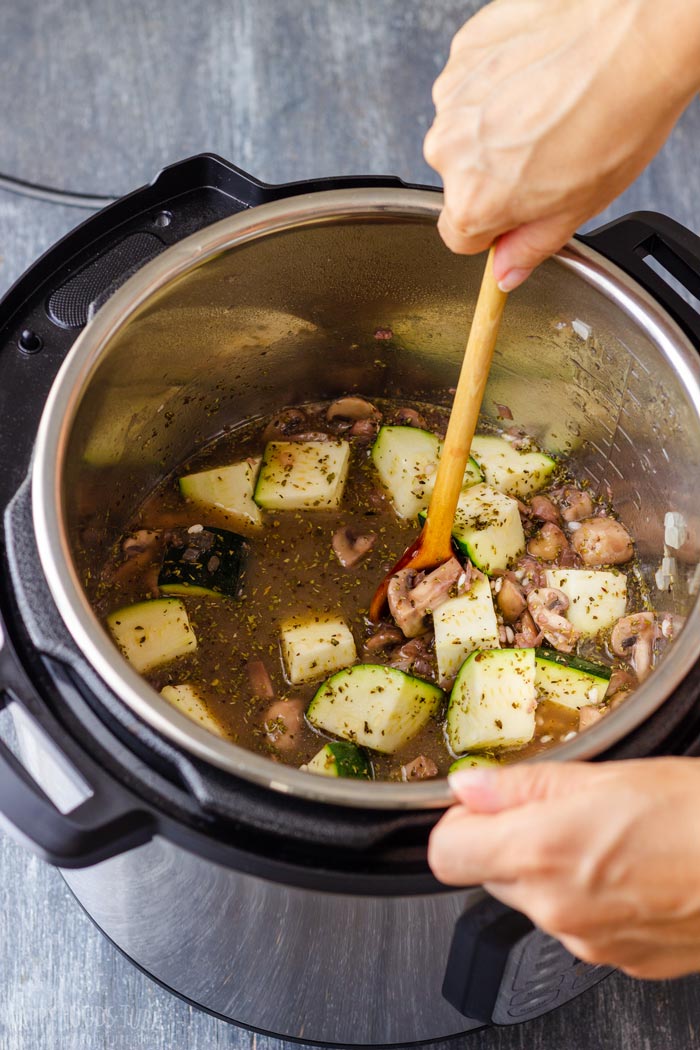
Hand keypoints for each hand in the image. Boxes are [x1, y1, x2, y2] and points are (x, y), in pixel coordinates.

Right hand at [424, 0, 699, 289]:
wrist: (636, 33)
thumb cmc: (617, 114)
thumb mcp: (578, 208)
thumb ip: (531, 247)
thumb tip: (507, 271)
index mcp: (473, 201)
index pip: (460, 237)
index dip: (494, 229)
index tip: (518, 214)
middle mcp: (449, 149)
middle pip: (461, 180)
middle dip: (496, 174)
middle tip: (548, 154)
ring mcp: (453, 96)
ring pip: (466, 129)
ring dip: (497, 126)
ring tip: (549, 110)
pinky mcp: (465, 50)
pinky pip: (473, 83)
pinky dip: (500, 83)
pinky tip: (539, 77)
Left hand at [429, 758, 699, 977]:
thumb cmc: (695, 814)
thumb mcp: (602, 775)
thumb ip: (522, 785)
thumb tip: (469, 785)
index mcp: (539, 851)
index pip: (445, 852)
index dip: (460, 821)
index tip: (483, 803)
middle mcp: (554, 906)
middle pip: (489, 874)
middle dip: (510, 841)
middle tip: (560, 809)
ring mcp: (586, 940)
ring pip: (535, 899)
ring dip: (552, 868)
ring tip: (607, 835)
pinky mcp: (618, 960)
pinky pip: (579, 924)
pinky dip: (591, 896)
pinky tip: (630, 867)